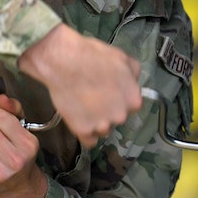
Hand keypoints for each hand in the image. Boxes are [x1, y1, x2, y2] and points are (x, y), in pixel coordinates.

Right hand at [18, 24, 142, 147]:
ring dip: (96, 123)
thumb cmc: (93, 56)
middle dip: (108, 111)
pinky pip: (89, 141)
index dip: (119, 99)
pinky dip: (85, 133)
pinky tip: (80, 120)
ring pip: (103, 130)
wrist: (63, 62)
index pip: (131, 106)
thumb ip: (133, 73)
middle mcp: (121, 116)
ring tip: (83, 106)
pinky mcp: (83, 131)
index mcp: (133, 100)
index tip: (109, 94)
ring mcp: (102, 126)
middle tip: (94, 98)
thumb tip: (133, 82)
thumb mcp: (122, 57)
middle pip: (118, 119)